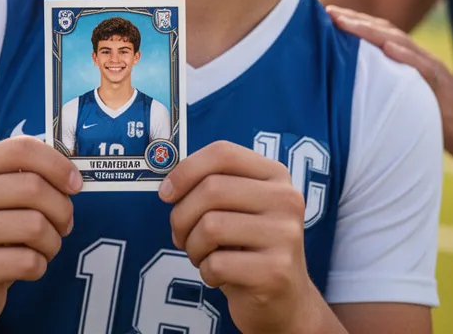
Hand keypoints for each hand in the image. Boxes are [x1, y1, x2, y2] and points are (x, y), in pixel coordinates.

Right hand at [0, 136, 81, 329]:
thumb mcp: (0, 195)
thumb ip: (30, 177)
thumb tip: (73, 177)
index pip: (22, 149)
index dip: (58, 164)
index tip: (74, 184)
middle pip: (33, 187)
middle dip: (62, 209)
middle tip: (64, 224)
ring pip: (35, 226)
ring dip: (53, 241)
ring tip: (44, 247)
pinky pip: (29, 262)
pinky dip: (40, 265)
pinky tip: (28, 266)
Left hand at [161, 141, 326, 333]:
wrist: (285, 300)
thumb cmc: (250, 248)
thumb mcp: (239, 208)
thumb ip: (213, 186)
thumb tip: (168, 187)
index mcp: (275, 174)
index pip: (223, 153)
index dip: (186, 170)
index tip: (166, 193)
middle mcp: (286, 199)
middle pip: (212, 189)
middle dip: (181, 216)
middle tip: (181, 235)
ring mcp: (285, 235)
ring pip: (210, 226)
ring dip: (192, 246)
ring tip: (202, 256)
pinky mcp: (275, 271)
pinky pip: (216, 263)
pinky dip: (206, 272)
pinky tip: (219, 275)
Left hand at [326, 6, 452, 166]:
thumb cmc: (447, 120)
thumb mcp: (412, 102)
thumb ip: (390, 91)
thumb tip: (358, 94)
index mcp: (410, 63)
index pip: (379, 37)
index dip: (355, 25)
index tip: (328, 16)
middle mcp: (419, 61)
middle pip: (384, 33)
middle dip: (355, 21)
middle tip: (327, 11)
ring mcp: (432, 72)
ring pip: (399, 44)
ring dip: (370, 31)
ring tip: (345, 22)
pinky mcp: (444, 89)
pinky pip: (424, 70)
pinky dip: (406, 57)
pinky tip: (388, 48)